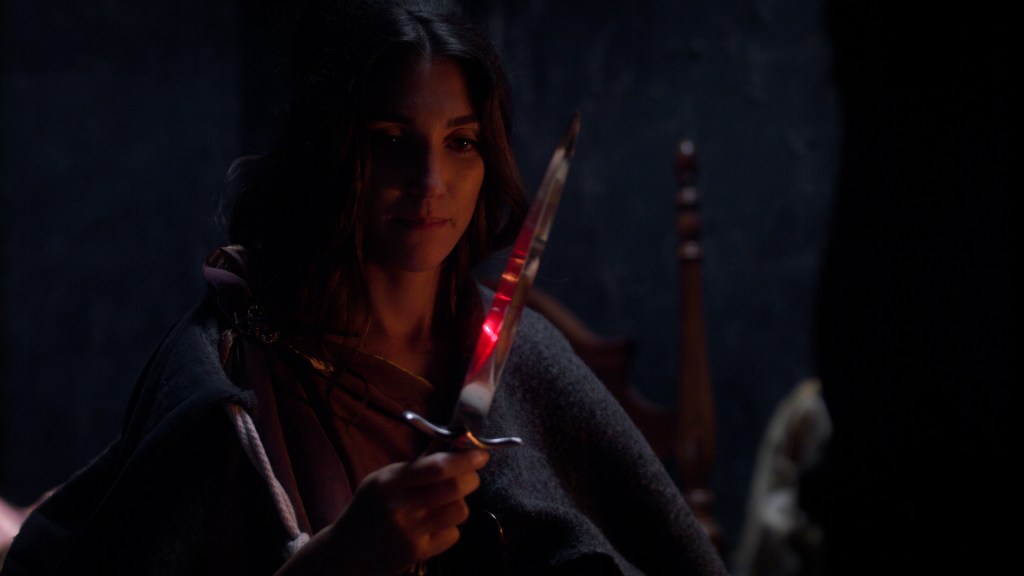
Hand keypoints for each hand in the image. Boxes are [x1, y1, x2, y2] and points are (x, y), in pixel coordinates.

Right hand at [276, 449, 488, 574]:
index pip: (437, 467)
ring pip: (459, 511)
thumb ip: (419, 462)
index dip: (464, 458)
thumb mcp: (385, 478)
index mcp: (390, 482)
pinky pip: (453, 535)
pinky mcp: (418, 554)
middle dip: (470, 478)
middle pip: (455, 488)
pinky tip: (434, 525)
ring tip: (444, 503)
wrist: (346, 552)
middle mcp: (400, 507)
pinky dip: (449, 528)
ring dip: (459, 503)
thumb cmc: (369, 508)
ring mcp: (410, 533)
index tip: (480, 454)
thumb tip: (453, 440)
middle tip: (469, 476)